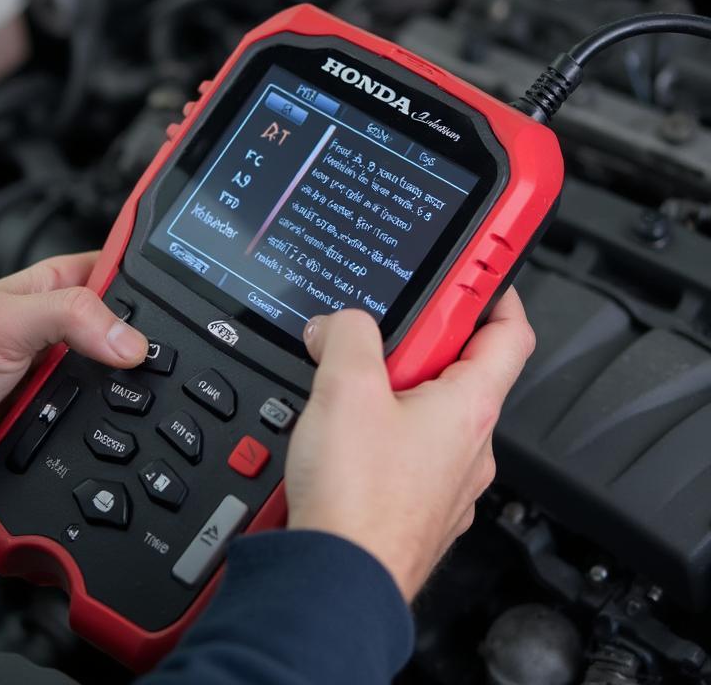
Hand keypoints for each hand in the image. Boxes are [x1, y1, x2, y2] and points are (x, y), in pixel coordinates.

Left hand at [0, 252, 147, 411]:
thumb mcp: (9, 320)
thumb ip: (70, 316)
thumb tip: (128, 340)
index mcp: (61, 280)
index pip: (119, 264)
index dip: (146, 276)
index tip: (175, 297)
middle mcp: (74, 318)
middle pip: (130, 319)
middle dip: (141, 335)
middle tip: (147, 351)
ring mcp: (76, 359)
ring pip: (124, 364)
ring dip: (129, 377)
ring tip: (131, 383)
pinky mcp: (75, 398)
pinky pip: (110, 400)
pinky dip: (116, 407)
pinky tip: (118, 409)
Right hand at [285, 289, 534, 601]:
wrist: (338, 580)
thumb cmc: (358, 499)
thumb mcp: (345, 388)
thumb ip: (347, 335)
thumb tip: (341, 322)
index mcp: (470, 407)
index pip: (510, 333)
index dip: (496, 292)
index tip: (479, 268)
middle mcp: (470, 446)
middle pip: (460, 370)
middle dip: (418, 342)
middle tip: (377, 331)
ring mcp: (446, 480)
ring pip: (428, 413)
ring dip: (393, 390)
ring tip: (345, 388)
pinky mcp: (416, 504)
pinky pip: (407, 450)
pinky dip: (380, 431)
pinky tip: (342, 436)